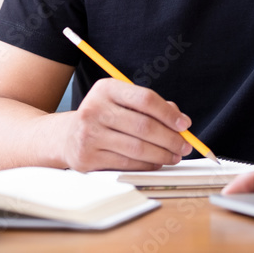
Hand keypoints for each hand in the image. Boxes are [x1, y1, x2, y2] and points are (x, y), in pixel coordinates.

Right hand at [60, 78, 193, 171]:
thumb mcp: (122, 102)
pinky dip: (147, 165)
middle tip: (184, 146)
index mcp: (106, 89)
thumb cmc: (104, 117)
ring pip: (137, 148)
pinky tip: (156, 162)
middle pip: (144, 126)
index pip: (145, 99)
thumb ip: (151, 107)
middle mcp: (94, 108)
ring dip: (162, 154)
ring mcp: (89, 134)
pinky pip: (127, 164)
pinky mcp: (88, 157)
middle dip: (171, 138)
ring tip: (174, 156)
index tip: (184, 125)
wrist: (69, 136)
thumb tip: (180, 121)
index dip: (169, 113)